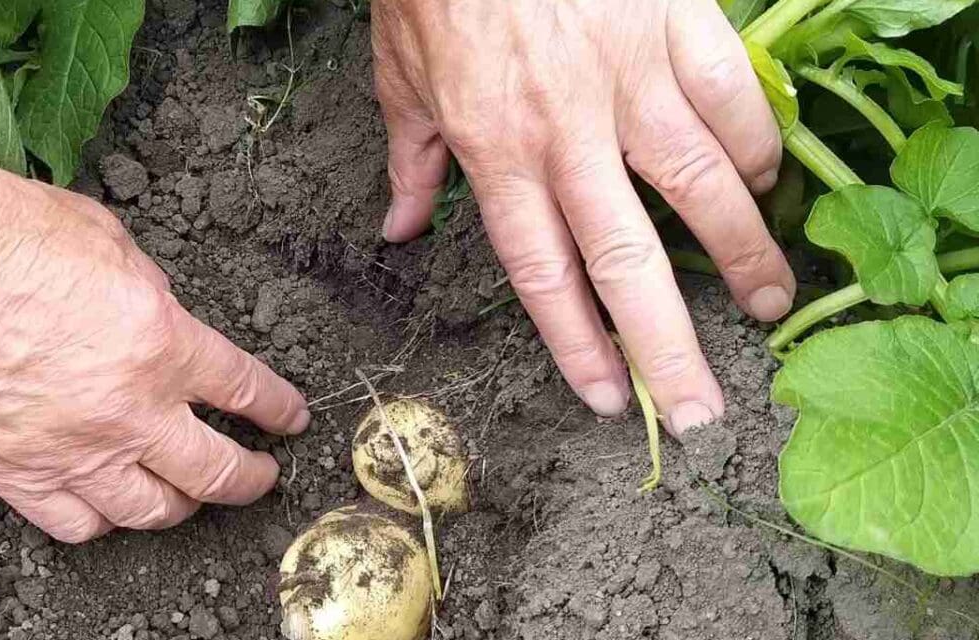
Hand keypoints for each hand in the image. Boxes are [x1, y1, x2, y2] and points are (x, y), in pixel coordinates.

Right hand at [0, 158, 310, 542]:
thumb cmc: (3, 236)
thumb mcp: (107, 237)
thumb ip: (150, 288)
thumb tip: (160, 314)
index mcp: (163, 343)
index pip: (245, 390)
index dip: (277, 408)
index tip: (290, 420)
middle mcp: (131, 412)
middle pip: (217, 473)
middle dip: (252, 478)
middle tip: (262, 475)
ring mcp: (75, 453)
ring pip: (153, 512)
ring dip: (182, 505)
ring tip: (188, 493)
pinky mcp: (18, 477)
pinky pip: (79, 526)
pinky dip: (103, 521)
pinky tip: (109, 505)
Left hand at [373, 0, 794, 434]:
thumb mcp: (400, 76)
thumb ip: (411, 161)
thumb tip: (399, 230)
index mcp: (496, 150)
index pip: (542, 273)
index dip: (575, 345)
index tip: (606, 398)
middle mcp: (568, 130)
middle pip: (626, 260)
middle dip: (667, 346)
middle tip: (702, 410)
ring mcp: (630, 78)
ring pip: (701, 187)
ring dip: (740, 255)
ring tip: (765, 307)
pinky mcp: (677, 26)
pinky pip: (732, 101)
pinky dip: (756, 145)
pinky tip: (765, 183)